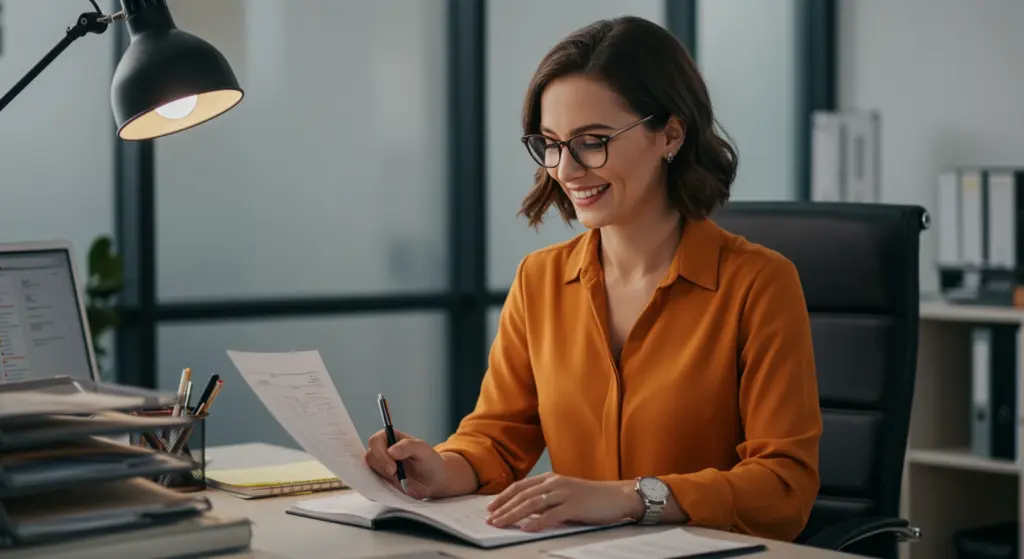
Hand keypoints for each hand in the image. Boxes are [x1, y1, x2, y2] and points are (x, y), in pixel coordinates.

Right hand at [364, 429, 446, 498]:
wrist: (434, 482)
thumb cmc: (430, 462)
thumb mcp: (423, 450)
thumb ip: (408, 446)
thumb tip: (391, 451)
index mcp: (392, 438)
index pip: (375, 440)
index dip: (380, 452)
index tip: (393, 465)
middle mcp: (384, 450)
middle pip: (370, 455)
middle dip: (381, 465)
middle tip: (395, 473)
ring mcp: (381, 466)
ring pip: (370, 469)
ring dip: (382, 475)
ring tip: (399, 478)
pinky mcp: (382, 479)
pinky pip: (372, 482)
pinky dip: (378, 484)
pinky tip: (392, 485)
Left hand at [485, 472, 642, 531]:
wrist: (617, 496)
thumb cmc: (592, 498)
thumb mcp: (565, 494)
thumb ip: (547, 499)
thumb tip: (527, 511)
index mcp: (551, 479)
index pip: (521, 487)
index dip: (504, 496)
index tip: (490, 507)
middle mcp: (555, 483)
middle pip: (523, 495)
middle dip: (503, 507)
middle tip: (490, 519)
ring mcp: (565, 494)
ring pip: (532, 504)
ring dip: (513, 515)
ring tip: (500, 523)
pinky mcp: (575, 506)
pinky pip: (551, 515)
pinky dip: (537, 522)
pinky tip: (526, 528)